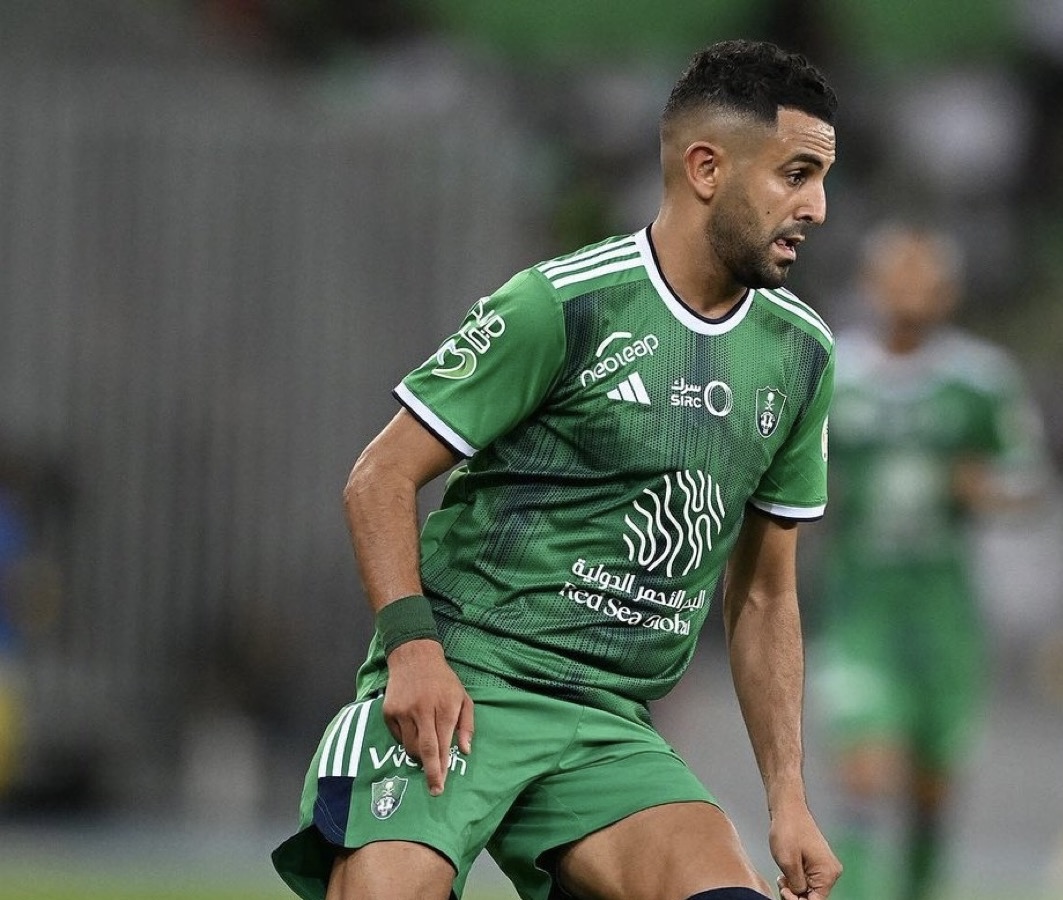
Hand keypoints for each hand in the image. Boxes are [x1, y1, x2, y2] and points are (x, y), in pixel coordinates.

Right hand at [382, 639, 474, 795]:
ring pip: (409, 746)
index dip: (442, 767)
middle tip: (434, 789)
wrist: (414, 657)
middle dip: (430, 772)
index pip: (442, 744)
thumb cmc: (443, 680)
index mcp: (444, 707)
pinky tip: (413, 728)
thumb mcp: (463, 697)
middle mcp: (422, 710)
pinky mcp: (389, 711)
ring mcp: (403, 711)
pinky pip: (398, 736)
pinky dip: (407, 740)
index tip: (441, 785)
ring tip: (426, 749)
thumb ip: (467, 725)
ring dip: (419, 755)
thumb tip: (465, 751)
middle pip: (424, 750)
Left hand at [769, 802, 841, 898]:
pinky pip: (808, 880)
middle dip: (795, 895)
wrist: (788, 808)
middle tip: (781, 884)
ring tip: (781, 878)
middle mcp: (831, 872)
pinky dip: (796, 881)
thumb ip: (797, 885)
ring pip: (809, 890)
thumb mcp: (787, 862)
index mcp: (828, 873)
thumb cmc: (787, 830)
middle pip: (814, 897)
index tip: (784, 891)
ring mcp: (825, 867)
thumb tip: (801, 897)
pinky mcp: (817, 863)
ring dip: (794, 888)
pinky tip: (785, 875)